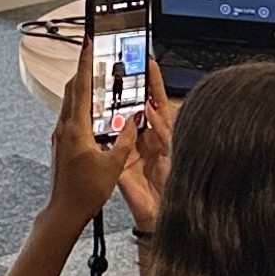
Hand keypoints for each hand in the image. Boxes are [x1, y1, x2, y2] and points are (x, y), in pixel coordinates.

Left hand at [45, 52, 132, 228]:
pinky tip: (93, 111)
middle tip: (93, 55)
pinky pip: (71, 117)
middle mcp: (64, 128)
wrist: (64, 212)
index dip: (84, 62)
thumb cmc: (85, 192)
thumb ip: (125, 139)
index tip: (87, 43)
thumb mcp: (113, 165)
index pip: (81, 87)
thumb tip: (133, 120)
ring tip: (96, 79)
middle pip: (73, 90)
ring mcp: (60, 136)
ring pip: (70, 104)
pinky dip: (82, 107)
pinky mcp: (61, 145)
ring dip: (82, 89)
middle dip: (83, 70)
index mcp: (76, 129)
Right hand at [114, 70, 174, 234]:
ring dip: (112, 107)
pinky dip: (102, 131)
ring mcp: (131, 148)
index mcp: (163, 133)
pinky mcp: (117, 162)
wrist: (165, 213)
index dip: (153, 82)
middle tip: (119, 70)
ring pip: (119, 121)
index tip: (148, 62)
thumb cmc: (178, 184)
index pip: (157, 101)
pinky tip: (96, 118)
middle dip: (128, 89)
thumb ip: (164, 129)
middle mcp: (146, 137)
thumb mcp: (176, 151)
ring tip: (105, 89)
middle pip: (135, 107)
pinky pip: (108, 143)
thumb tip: (147, 107)